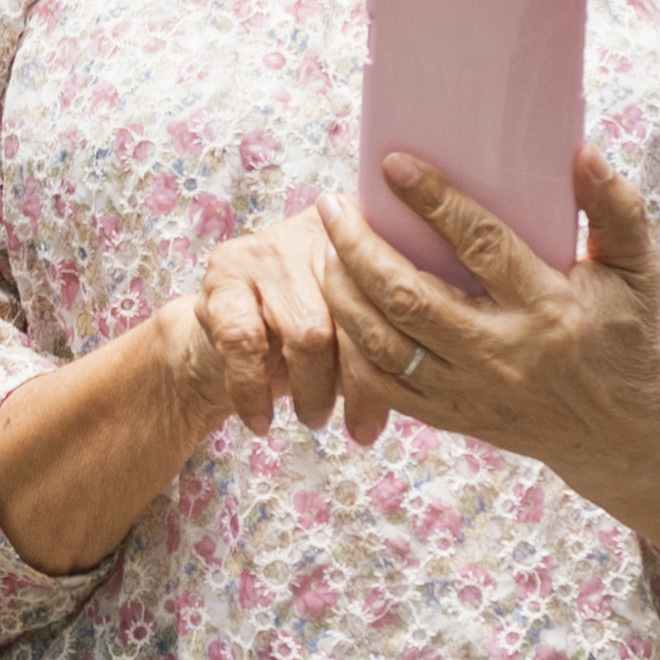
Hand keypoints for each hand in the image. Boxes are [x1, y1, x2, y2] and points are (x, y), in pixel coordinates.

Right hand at [172, 207, 389, 446]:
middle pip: (352, 314)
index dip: (397, 358)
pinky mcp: (223, 273)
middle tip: (361, 429)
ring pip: (306, 331)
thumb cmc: (307, 334)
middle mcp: (314, 230)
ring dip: (312, 390)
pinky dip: (254, 391)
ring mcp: (265, 249)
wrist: (226, 333)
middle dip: (359, 383)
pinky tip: (262, 420)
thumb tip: (436, 377)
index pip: (388, 297)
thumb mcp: (354, 327)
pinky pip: (245, 342)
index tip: (403, 402)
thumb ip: (389, 333)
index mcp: (359, 237)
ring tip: (316, 419)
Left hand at [329, 143, 659, 586]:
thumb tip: (584, 152)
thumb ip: (617, 211)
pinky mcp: (454, 419)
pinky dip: (351, 347)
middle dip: (359, 248)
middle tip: (331, 205)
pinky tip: (339, 305)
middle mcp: (504, 353)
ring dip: (343, 293)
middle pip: (411, 299)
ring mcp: (473, 392)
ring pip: (384, 346)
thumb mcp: (635, 273)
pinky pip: (383, 388)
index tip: (391, 163)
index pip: (482, 246)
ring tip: (325, 247)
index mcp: (548, 308)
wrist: (622, 433)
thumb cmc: (624, 335)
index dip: (434, 202)